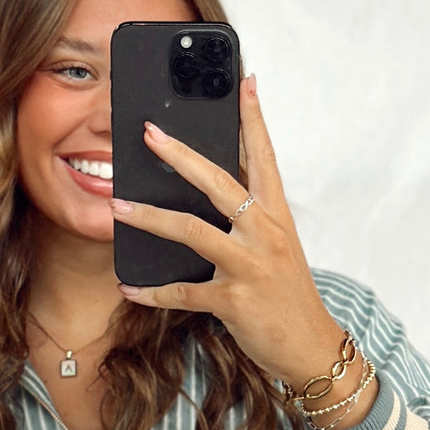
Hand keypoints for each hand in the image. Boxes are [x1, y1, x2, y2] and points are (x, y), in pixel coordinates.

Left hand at [110, 75, 346, 387]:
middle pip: (219, 183)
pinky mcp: (234, 301)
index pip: (264, 157)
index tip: (244, 82)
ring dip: (151, 218)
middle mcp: (265, 233)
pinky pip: (183, 292)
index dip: (254, 119)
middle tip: (149, 133)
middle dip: (180, 156)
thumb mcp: (275, 248)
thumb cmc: (287, 295)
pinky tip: (129, 285)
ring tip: (119, 205)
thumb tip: (207, 192)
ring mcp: (249, 266)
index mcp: (276, 215)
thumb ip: (248, 219)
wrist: (310, 347)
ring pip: (192, 232)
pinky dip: (152, 291)